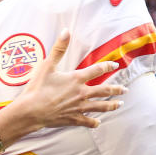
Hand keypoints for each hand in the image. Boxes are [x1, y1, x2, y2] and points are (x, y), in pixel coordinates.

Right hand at [11, 29, 125, 132]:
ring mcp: (78, 107)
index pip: (97, 70)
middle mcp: (81, 93)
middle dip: (116, 89)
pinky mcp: (72, 119)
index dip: (107, 66)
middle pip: (104, 90)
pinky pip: (87, 121)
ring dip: (111, 105)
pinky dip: (93, 123)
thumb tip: (66, 31)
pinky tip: (98, 123)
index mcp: (76, 79)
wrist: (30, 111)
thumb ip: (58, 49)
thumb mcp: (47, 65)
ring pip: (100, 106)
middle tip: (125, 89)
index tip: (115, 65)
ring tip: (120, 104)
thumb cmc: (37, 88)